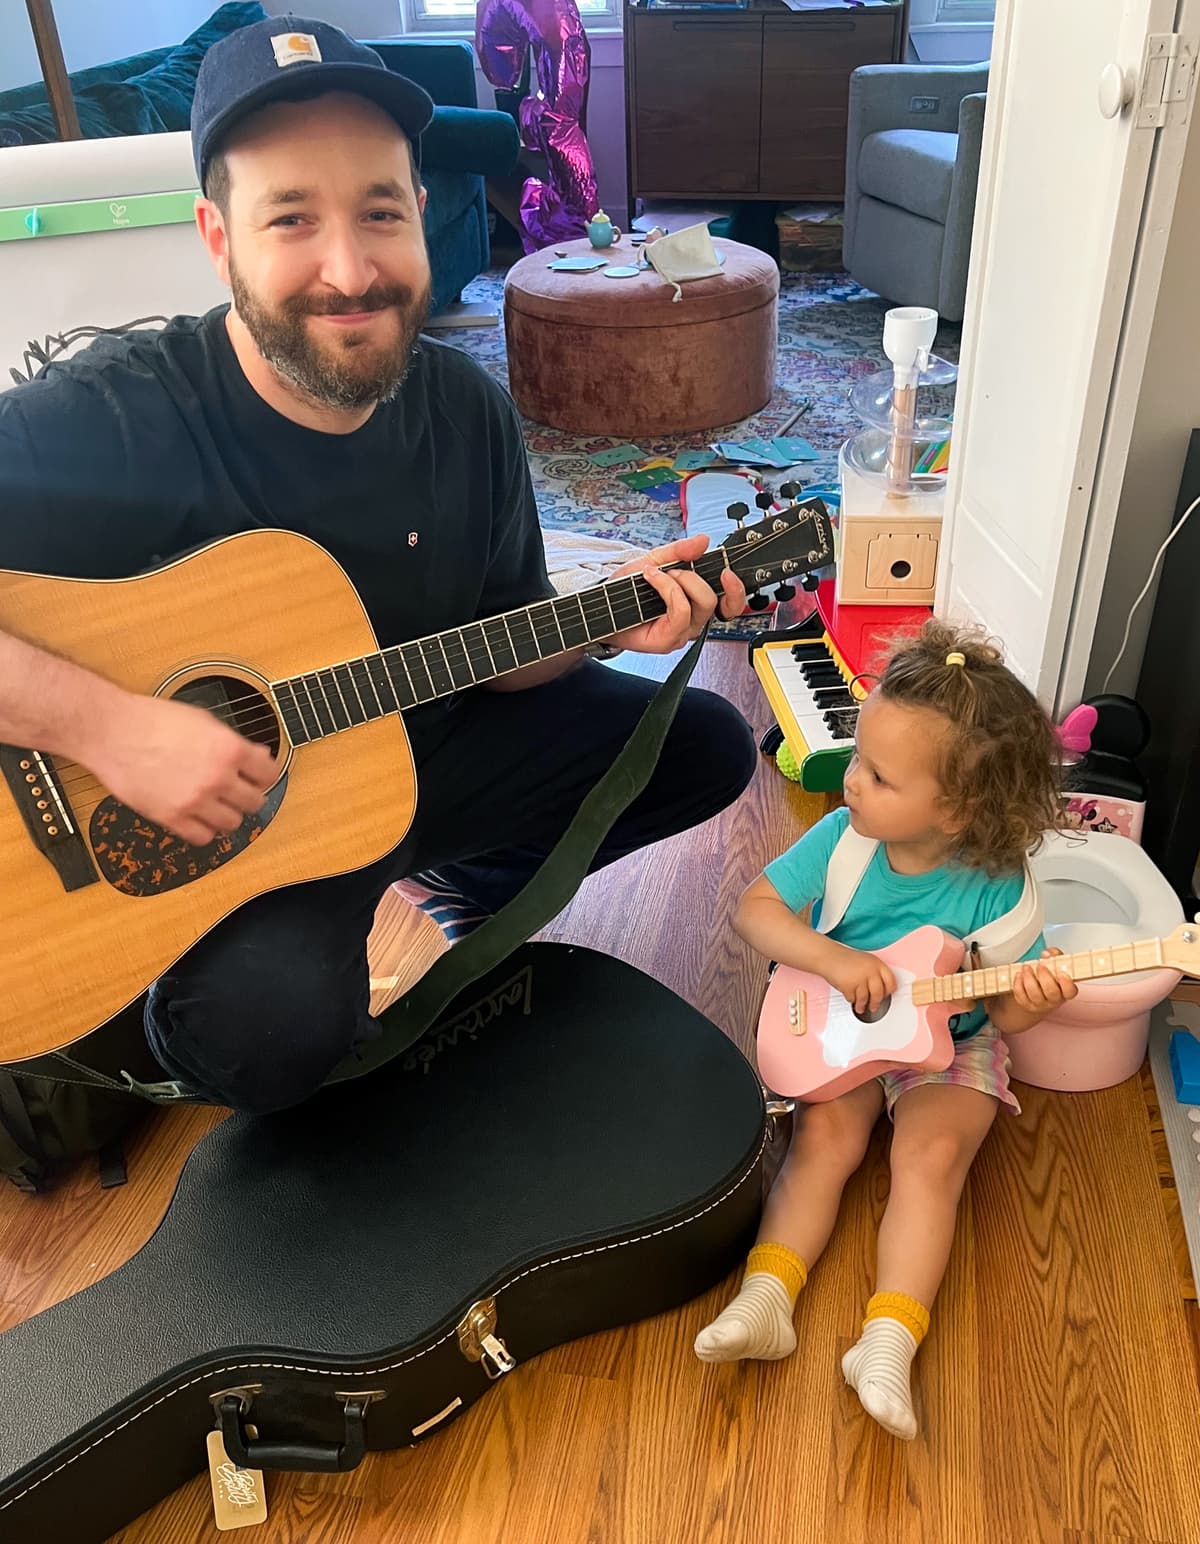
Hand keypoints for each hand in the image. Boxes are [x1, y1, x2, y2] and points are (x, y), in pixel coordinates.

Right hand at [84, 692, 276, 846]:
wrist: (112, 732)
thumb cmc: (153, 720)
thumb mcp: (204, 720)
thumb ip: (234, 741)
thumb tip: (260, 755)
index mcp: (229, 749)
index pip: (269, 773)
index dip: (265, 773)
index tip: (258, 776)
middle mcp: (217, 777)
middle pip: (255, 802)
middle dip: (249, 795)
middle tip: (239, 791)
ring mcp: (196, 800)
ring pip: (232, 823)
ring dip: (228, 814)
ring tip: (217, 805)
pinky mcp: (172, 817)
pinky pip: (203, 837)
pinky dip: (204, 830)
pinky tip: (198, 818)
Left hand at [609, 534, 745, 654]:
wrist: (601, 606)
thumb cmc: (625, 590)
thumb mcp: (653, 560)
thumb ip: (679, 551)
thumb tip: (703, 541)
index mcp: (695, 603)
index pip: (730, 604)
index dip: (736, 590)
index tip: (727, 572)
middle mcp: (692, 621)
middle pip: (712, 600)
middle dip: (692, 577)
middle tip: (671, 571)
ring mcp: (681, 633)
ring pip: (698, 606)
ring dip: (677, 583)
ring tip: (657, 576)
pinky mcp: (668, 641)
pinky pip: (680, 612)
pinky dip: (667, 590)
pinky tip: (651, 580)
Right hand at [824, 944, 895, 1015]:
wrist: (828, 956)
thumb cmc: (846, 960)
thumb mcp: (866, 961)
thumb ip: (875, 973)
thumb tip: (882, 990)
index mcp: (877, 963)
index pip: (891, 981)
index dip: (889, 991)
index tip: (886, 996)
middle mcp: (870, 970)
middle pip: (878, 993)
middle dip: (875, 1003)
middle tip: (873, 1007)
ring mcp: (859, 978)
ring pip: (865, 998)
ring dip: (862, 1005)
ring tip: (860, 1008)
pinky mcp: (848, 985)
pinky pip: (852, 998)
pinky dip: (851, 999)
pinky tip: (850, 997)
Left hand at [1010, 947, 1078, 1015]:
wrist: (1036, 989)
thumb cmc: (1049, 975)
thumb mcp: (1055, 963)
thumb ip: (1054, 955)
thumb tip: (1047, 954)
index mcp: (1065, 990)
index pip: (1070, 991)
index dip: (1066, 983)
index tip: (1061, 973)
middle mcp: (1054, 999)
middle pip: (1051, 992)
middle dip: (1044, 977)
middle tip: (1040, 965)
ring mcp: (1040, 1004)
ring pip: (1035, 995)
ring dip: (1029, 978)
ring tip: (1026, 967)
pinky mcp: (1026, 1004)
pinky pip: (1021, 996)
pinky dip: (1018, 983)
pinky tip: (1019, 975)